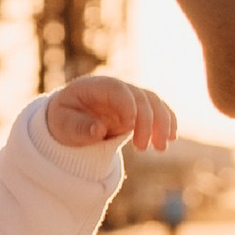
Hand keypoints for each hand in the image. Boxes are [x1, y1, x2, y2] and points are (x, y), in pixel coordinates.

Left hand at [48, 74, 178, 153]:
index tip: (129, 127)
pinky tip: (170, 139)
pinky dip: (167, 122)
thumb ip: (80, 128)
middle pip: (140, 97)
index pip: (118, 90)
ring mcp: (130, 97)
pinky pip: (158, 110)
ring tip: (160, 148)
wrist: (70, 119)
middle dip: (146, 122)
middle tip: (141, 148)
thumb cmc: (64, 120)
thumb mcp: (63, 126)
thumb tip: (99, 131)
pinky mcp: (139, 108)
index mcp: (97, 86)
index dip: (127, 106)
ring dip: (162, 124)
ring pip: (154, 103)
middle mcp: (118, 88)